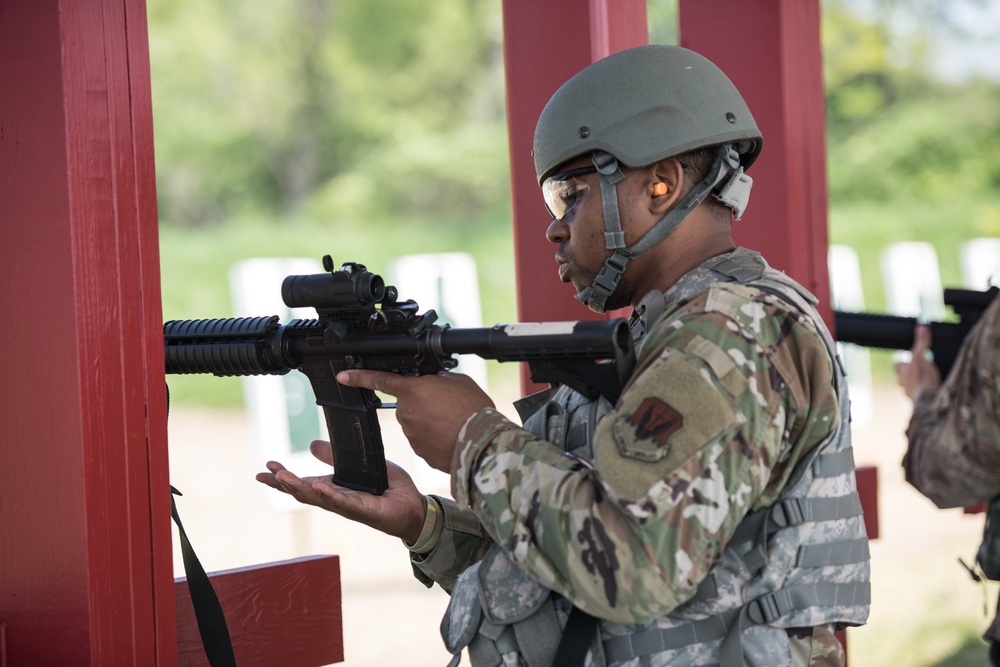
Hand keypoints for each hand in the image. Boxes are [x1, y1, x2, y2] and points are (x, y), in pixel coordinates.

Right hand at [255, 439, 426, 543]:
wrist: (412, 506)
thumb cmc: (387, 488)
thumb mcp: (359, 465)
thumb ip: (335, 457)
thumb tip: (310, 445)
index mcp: (334, 488)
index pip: (303, 483)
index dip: (283, 477)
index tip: (265, 468)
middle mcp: (336, 500)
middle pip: (303, 492)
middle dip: (283, 483)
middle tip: (265, 474)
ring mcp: (349, 506)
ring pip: (318, 498)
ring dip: (299, 487)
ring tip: (283, 477)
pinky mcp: (365, 509)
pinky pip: (344, 501)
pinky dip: (330, 494)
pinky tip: (318, 487)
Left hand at [336, 370, 494, 472]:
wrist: (480, 443)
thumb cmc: (473, 410)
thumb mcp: (459, 382)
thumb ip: (440, 379)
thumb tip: (435, 382)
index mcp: (413, 390)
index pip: (379, 380)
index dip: (359, 377)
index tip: (343, 377)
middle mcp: (406, 412)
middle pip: (409, 403)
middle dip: (424, 403)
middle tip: (447, 406)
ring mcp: (411, 434)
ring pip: (417, 422)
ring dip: (431, 422)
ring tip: (454, 422)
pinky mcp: (419, 451)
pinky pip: (424, 440)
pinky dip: (435, 438)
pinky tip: (451, 436)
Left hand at [893, 324, 941, 399]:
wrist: (928, 401)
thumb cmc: (923, 378)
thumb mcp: (921, 356)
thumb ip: (922, 342)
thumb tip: (921, 327)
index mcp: (901, 370)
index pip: (898, 364)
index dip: (904, 362)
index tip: (911, 358)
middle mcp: (902, 382)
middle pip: (902, 376)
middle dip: (909, 373)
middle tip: (920, 370)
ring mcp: (909, 393)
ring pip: (908, 387)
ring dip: (915, 385)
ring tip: (925, 382)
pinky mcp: (917, 402)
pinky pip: (917, 397)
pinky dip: (922, 394)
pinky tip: (928, 393)